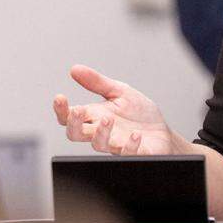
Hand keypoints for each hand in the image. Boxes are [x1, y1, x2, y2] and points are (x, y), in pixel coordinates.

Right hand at [52, 65, 176, 154]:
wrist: (162, 132)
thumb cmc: (140, 114)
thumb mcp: (120, 92)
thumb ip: (98, 82)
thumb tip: (75, 69)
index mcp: (95, 116)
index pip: (70, 116)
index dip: (61, 110)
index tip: (60, 98)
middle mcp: (102, 132)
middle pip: (76, 134)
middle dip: (74, 123)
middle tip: (77, 111)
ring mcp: (116, 144)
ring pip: (98, 144)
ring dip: (100, 132)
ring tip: (108, 119)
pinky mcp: (134, 153)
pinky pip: (127, 153)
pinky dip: (130, 145)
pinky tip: (136, 135)